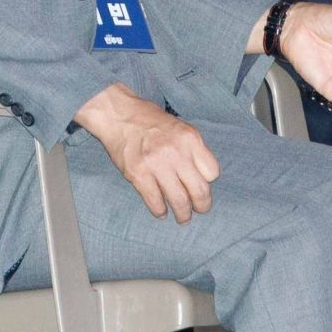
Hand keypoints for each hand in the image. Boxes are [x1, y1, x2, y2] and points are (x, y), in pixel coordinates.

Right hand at [74, 82, 219, 221]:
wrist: (119, 115)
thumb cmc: (151, 121)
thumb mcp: (180, 127)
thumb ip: (193, 149)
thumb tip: (204, 176)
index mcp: (190, 138)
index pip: (212, 172)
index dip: (208, 180)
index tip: (202, 182)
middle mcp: (176, 152)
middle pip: (200, 190)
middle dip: (202, 205)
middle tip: (199, 209)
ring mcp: (157, 165)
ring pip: (180, 202)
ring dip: (183, 214)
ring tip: (182, 216)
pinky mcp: (139, 175)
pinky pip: (156, 203)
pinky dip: (160, 211)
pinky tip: (161, 210)